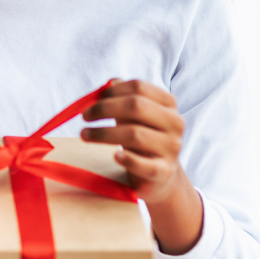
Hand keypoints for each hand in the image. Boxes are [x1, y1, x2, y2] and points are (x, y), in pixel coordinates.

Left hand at [80, 79, 203, 254]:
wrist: (160, 175)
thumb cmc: (143, 138)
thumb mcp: (134, 115)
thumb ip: (123, 97)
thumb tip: (110, 83)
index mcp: (168, 104)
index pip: (139, 87)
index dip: (112, 91)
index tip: (92, 100)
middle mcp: (174, 122)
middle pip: (136, 106)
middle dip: (105, 109)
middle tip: (85, 116)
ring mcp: (172, 147)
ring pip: (135, 134)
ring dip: (103, 134)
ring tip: (84, 135)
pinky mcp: (165, 171)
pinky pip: (144, 164)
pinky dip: (128, 159)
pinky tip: (115, 156)